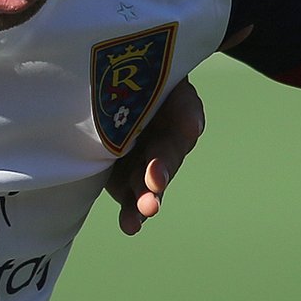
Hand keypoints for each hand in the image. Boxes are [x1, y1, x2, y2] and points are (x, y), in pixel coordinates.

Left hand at [112, 80, 206, 234]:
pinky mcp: (126, 180)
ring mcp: (145, 161)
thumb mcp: (150, 74)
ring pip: (149, 182)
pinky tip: (131, 226)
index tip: (188, 130)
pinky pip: (131, 197)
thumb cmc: (138, 80)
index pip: (184, 115)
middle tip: (155, 182)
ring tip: (144, 212)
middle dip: (160, 169)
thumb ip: (147, 79)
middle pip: (166, 155)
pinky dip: (132, 213)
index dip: (185, 119)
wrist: (112, 91)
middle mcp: (164, 138)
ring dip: (147, 199)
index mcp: (175, 107)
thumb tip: (184, 120)